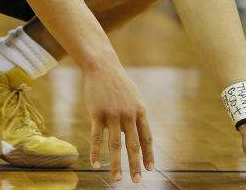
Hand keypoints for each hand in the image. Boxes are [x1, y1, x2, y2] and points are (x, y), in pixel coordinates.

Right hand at [83, 65, 153, 182]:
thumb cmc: (117, 83)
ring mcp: (113, 115)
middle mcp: (128, 115)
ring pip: (115, 145)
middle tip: (137, 181)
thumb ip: (135, 115)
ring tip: (116, 179)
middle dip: (136, 165)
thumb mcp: (133, 97)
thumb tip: (135, 134)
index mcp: (139, 111)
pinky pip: (97, 138)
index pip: (146, 138)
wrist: (102, 66)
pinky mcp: (97, 114)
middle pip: (133, 145)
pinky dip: (96, 153)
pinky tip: (95, 164)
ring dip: (116, 164)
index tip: (150, 169)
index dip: (148, 154)